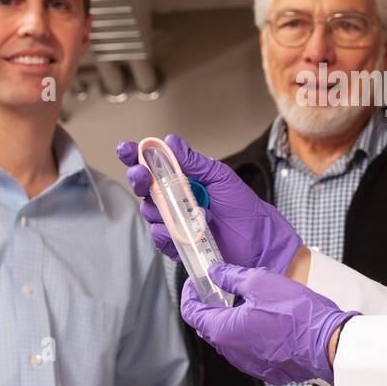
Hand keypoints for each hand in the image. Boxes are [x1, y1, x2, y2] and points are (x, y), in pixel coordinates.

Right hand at [116, 134, 301, 273]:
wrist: (259, 244)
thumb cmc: (244, 208)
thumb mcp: (221, 179)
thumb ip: (195, 162)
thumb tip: (170, 141)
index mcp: (186, 178)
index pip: (155, 164)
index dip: (137, 156)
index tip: (126, 149)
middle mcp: (177, 198)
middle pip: (145, 187)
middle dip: (139, 178)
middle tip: (142, 175)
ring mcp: (176, 221)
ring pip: (150, 212)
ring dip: (158, 209)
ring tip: (180, 209)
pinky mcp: (177, 244)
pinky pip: (160, 238)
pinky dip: (167, 233)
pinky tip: (183, 231)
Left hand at [180, 262, 358, 384]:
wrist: (328, 344)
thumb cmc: (296, 314)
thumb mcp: (260, 283)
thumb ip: (232, 277)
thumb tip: (216, 272)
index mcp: (224, 331)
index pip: (192, 313)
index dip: (190, 294)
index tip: (197, 281)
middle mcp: (233, 353)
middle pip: (211, 327)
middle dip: (213, 306)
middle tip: (223, 287)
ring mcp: (251, 364)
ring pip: (233, 339)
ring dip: (234, 321)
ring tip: (249, 302)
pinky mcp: (269, 370)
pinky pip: (252, 350)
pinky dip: (252, 335)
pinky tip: (269, 321)